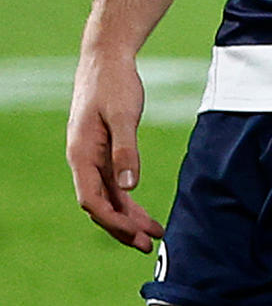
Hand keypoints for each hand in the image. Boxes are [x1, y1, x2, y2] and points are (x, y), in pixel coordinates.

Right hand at [63, 45, 157, 252]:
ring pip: (107, 197)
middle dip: (122, 227)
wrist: (107, 60)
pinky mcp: (103, 152)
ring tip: (155, 234)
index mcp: (81, 154)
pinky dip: (128, 200)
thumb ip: (126, 152)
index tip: (136, 236)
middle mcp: (82, 160)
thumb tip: (129, 187)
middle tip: (149, 246)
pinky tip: (144, 212)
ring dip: (128, 217)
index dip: (112, 221)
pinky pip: (113, 184)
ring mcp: (91, 157)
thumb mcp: (124, 116)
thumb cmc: (115, 84)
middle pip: (99, 204)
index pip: (92, 200)